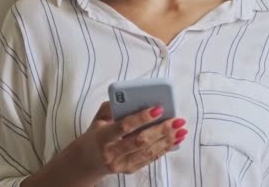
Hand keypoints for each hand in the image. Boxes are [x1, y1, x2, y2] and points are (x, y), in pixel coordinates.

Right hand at [69, 101, 187, 177]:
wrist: (87, 161)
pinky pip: (150, 159)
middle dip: (161, 130)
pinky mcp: (129, 170)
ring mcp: (121, 164)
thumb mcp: (98, 118)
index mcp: (102, 137)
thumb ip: (112, 106)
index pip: (124, 127)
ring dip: (167, 140)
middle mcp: (111, 153)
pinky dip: (165, 149)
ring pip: (148, 152)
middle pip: (140, 141)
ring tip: (181, 129)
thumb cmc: (96, 134)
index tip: (158, 108)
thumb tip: (132, 97)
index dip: (142, 118)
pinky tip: (175, 140)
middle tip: (177, 119)